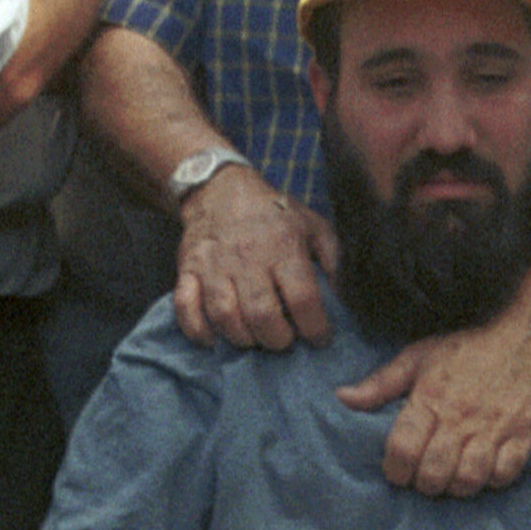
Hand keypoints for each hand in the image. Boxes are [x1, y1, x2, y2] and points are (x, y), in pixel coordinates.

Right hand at [172, 164, 334, 350]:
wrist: (221, 189)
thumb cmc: (274, 215)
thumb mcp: (313, 227)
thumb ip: (334, 261)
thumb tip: (345, 299)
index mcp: (284, 246)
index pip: (302, 298)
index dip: (314, 327)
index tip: (319, 338)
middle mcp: (247, 257)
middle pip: (261, 314)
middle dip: (277, 340)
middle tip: (284, 340)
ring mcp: (213, 265)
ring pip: (225, 316)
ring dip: (243, 338)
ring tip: (255, 338)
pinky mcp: (187, 269)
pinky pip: (185, 307)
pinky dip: (198, 330)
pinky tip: (213, 339)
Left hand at [337, 320, 530, 496]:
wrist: (525, 332)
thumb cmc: (466, 346)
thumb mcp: (417, 356)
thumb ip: (380, 383)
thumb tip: (342, 398)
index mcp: (430, 397)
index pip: (403, 449)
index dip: (394, 470)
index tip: (397, 470)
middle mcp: (461, 416)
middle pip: (434, 474)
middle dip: (423, 484)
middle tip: (425, 476)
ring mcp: (494, 427)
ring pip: (468, 480)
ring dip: (455, 487)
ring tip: (452, 477)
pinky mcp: (524, 434)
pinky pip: (504, 475)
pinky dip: (491, 480)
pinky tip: (484, 470)